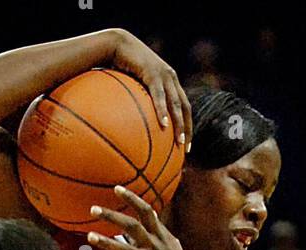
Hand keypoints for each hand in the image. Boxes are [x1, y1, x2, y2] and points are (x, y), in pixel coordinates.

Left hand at [87, 186, 200, 249]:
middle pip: (131, 226)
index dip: (131, 198)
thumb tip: (151, 213)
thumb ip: (159, 229)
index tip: (116, 188)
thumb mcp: (172, 244)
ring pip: (124, 249)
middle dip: (112, 216)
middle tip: (93, 209)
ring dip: (106, 242)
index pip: (145, 211)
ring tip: (90, 236)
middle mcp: (153, 245)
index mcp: (160, 235)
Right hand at [108, 30, 191, 145]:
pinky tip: (164, 124)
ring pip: (175, 103)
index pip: (184, 106)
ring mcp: (164, 74)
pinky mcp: (152, 72)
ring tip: (178, 141)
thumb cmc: (122, 66)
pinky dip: (162, 110)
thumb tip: (135, 124)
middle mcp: (171, 78)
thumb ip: (141, 101)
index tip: (186, 145)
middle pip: (185, 107)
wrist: (117, 44)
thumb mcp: (135, 86)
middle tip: (185, 149)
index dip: (187, 125)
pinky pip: (159, 95)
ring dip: (178, 124)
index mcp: (170, 82)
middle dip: (187, 129)